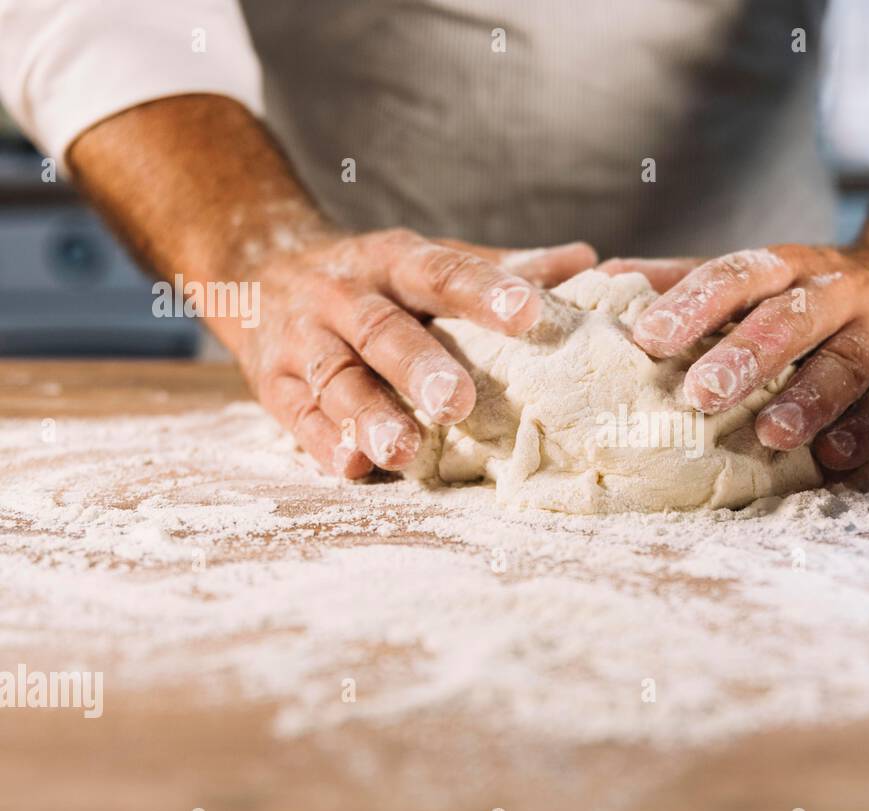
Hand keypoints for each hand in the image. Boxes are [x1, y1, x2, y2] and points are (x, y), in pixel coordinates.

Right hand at [234, 230, 595, 476]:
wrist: (257, 266)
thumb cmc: (373, 278)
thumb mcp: (426, 260)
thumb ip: (500, 267)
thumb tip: (587, 261)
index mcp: (394, 261)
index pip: (443, 271)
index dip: (486, 290)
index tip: (530, 313)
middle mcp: (343, 294)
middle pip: (382, 330)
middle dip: (419, 366)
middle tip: (460, 402)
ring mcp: (303, 339)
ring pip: (334, 377)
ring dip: (367, 415)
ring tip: (403, 451)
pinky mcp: (271, 382)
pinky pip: (295, 413)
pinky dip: (322, 442)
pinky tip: (353, 468)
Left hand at [622, 245, 868, 470]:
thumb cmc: (820, 294)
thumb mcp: (764, 277)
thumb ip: (689, 282)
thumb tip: (601, 280)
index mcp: (787, 268)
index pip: (736, 276)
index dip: (693, 304)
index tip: (647, 338)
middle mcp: (837, 292)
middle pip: (788, 317)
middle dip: (744, 354)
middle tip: (698, 393)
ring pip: (845, 361)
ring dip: (807, 398)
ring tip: (770, 433)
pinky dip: (864, 431)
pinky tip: (834, 457)